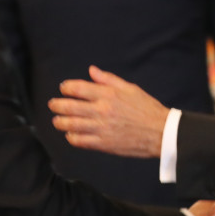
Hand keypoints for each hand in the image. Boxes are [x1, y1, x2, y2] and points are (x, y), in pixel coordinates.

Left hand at [49, 66, 167, 156]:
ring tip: (57, 121)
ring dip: (60, 122)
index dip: (66, 88)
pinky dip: (71, 137)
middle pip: (69, 106)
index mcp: (109, 95)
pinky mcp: (103, 144)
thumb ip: (109, 79)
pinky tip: (70, 134)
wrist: (161, 132)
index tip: (63, 89)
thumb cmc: (147, 109)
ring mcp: (101, 128)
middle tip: (53, 105)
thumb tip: (92, 71)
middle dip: (57, 105)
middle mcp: (102, 110)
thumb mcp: (131, 88)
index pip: (78, 88)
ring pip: (71, 125)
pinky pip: (80, 141)